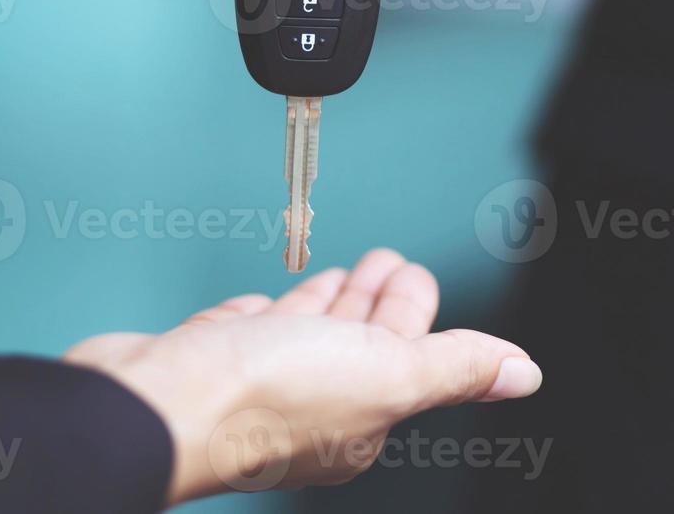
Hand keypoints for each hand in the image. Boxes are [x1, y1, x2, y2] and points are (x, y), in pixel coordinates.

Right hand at [64, 249, 540, 506]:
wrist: (149, 407)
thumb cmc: (259, 399)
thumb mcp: (388, 374)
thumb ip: (455, 367)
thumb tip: (524, 375)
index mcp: (359, 413)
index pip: (403, 350)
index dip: (414, 306)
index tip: (415, 271)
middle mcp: (308, 403)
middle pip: (355, 340)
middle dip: (376, 298)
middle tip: (389, 259)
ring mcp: (252, 382)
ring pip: (304, 334)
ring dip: (329, 301)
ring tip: (344, 271)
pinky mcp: (203, 362)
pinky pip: (244, 333)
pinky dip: (262, 314)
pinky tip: (265, 302)